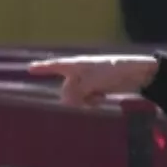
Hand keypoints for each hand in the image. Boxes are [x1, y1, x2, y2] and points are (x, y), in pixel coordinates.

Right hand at [28, 56, 158, 106]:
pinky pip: (87, 100)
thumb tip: (64, 102)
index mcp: (76, 65)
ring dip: (84, 100)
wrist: (136, 74)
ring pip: (76, 96)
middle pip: (65, 88)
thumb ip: (74, 92)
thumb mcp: (90, 81)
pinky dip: (92, 102)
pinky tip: (102, 99)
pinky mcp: (98, 89)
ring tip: (97, 97)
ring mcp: (89, 81)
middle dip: (73, 95)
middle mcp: (80, 72)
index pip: (54, 65)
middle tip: (87, 95)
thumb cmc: (112, 71)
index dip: (42, 68)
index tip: (29, 68)